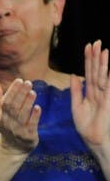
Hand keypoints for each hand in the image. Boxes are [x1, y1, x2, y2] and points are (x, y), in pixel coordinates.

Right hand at [0, 78, 39, 153]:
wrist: (12, 149)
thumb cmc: (8, 127)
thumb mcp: (1, 114)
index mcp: (1, 117)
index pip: (5, 101)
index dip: (12, 90)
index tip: (19, 80)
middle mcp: (8, 123)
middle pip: (13, 107)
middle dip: (21, 94)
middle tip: (28, 83)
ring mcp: (18, 130)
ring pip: (22, 115)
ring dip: (27, 103)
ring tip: (33, 92)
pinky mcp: (28, 136)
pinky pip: (31, 125)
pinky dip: (34, 116)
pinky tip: (38, 107)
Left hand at [71, 41, 109, 155]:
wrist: (93, 138)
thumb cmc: (86, 125)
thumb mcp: (76, 105)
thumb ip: (76, 90)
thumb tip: (73, 75)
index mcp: (90, 91)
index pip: (89, 72)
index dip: (88, 60)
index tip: (88, 47)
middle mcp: (99, 91)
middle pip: (96, 70)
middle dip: (95, 57)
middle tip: (96, 42)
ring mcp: (105, 95)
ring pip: (102, 76)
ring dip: (102, 63)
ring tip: (103, 49)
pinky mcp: (109, 100)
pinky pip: (108, 86)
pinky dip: (108, 77)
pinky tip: (108, 68)